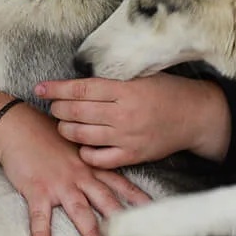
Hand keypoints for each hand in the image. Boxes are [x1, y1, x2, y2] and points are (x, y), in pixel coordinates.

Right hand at [0, 103, 151, 235]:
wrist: (18, 126)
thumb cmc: (47, 137)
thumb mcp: (76, 147)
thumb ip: (92, 162)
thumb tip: (106, 176)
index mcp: (91, 167)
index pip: (120, 184)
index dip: (138, 199)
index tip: (155, 212)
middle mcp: (80, 176)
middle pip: (105, 200)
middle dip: (121, 221)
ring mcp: (59, 183)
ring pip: (79, 210)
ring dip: (90, 232)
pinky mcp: (37, 189)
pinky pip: (39, 216)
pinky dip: (41, 235)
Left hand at [34, 74, 231, 167]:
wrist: (195, 116)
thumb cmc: (166, 91)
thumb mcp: (141, 76)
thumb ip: (112, 80)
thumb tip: (77, 81)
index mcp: (125, 89)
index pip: (81, 89)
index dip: (56, 89)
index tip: (40, 88)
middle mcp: (124, 114)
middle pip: (77, 112)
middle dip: (58, 109)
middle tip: (52, 107)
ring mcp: (128, 137)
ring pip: (83, 136)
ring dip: (66, 130)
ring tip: (63, 124)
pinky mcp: (133, 155)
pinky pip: (99, 159)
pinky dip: (85, 153)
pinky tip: (82, 146)